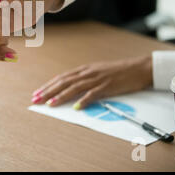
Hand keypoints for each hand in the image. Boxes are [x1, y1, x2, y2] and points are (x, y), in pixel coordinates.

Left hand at [31, 56, 152, 108]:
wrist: (138, 68)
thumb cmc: (118, 72)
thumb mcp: (97, 72)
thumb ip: (84, 79)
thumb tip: (70, 89)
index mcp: (84, 70)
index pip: (61, 78)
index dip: (48, 85)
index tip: (37, 93)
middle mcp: (88, 73)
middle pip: (64, 82)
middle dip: (48, 91)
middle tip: (36, 99)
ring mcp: (97, 79)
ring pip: (75, 87)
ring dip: (61, 96)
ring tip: (50, 104)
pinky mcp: (108, 86)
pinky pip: (94, 94)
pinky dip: (84, 100)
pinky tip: (76, 107)